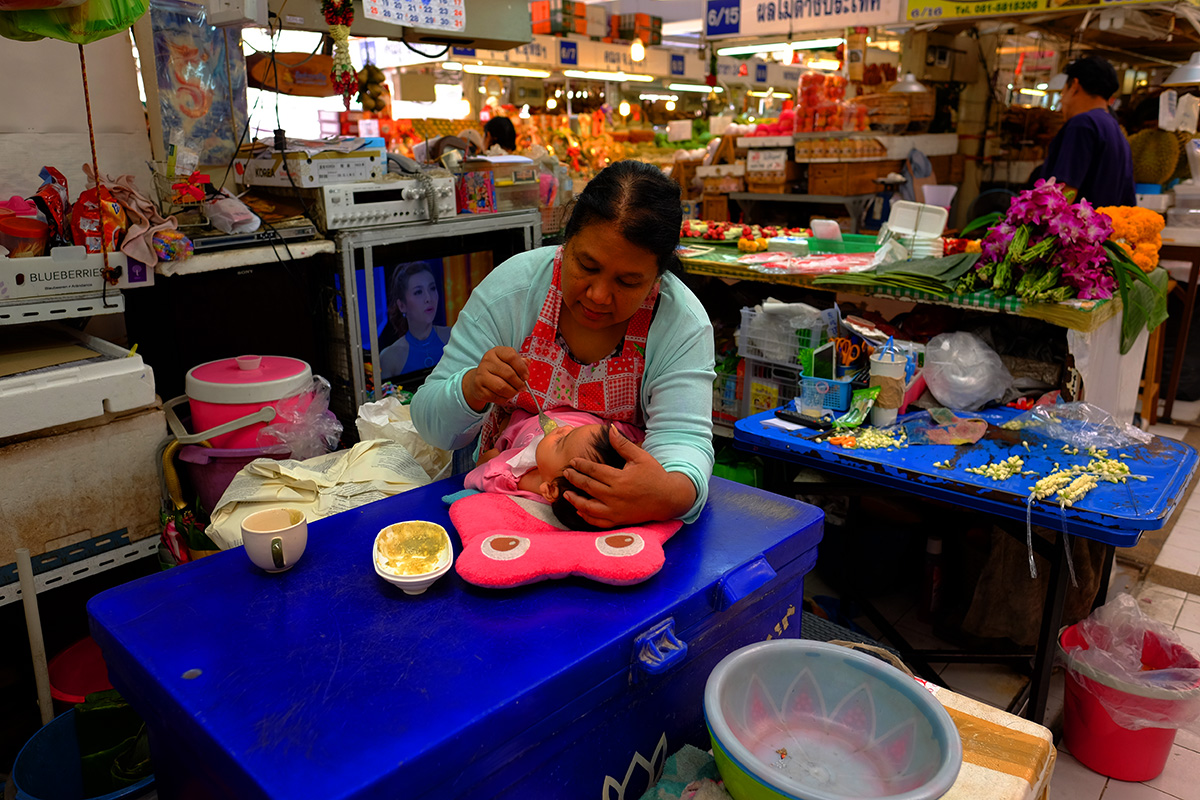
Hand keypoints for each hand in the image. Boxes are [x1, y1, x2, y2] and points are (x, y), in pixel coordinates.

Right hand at [462, 347, 529, 412]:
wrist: (479, 380)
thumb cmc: (498, 370)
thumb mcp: (508, 362)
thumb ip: (519, 362)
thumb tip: (527, 363)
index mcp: (496, 352)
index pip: (512, 357)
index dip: (522, 368)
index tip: (526, 377)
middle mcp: (487, 361)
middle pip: (509, 374)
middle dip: (519, 383)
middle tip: (523, 387)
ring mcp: (481, 375)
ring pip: (502, 387)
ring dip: (512, 392)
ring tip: (515, 392)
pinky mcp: (479, 388)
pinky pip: (495, 397)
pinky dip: (504, 398)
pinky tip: (506, 396)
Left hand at [562, 426, 696, 527]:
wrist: (668, 498)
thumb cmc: (654, 475)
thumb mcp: (640, 457)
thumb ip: (622, 444)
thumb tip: (610, 428)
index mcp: (619, 479)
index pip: (594, 471)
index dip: (581, 465)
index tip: (572, 462)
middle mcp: (615, 496)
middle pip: (588, 487)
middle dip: (575, 479)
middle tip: (566, 473)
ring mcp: (616, 510)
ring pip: (589, 507)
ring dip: (575, 500)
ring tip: (566, 494)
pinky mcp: (619, 520)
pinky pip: (598, 521)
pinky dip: (587, 517)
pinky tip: (580, 510)